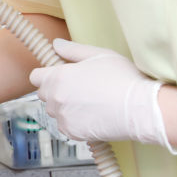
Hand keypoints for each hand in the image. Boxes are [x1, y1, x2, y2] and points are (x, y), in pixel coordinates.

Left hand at [29, 39, 176, 152]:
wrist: (141, 109)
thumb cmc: (123, 79)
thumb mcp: (99, 55)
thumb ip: (72, 50)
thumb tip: (56, 44)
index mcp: (57, 77)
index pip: (35, 77)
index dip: (47, 75)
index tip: (60, 75)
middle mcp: (55, 98)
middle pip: (44, 94)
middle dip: (57, 90)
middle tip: (80, 89)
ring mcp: (62, 117)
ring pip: (55, 111)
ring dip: (65, 108)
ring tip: (90, 103)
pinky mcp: (71, 132)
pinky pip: (65, 126)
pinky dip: (74, 123)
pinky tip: (93, 116)